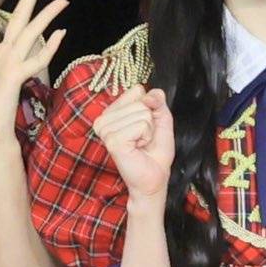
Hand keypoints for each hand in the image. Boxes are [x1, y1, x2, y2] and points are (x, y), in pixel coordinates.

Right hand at [93, 86, 178, 208]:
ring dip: (148, 131)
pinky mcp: (112, 140)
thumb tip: (153, 93)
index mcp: (112, 112)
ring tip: (140, 144)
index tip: (145, 127)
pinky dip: (146, 137)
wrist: (155, 177)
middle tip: (143, 139)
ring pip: (142, 112)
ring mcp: (106, 130)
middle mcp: (104, 119)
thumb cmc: (155, 151)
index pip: (136, 90)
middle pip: (140, 101)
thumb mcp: (161, 120)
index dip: (149, 108)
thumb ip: (158, 101)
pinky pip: (141, 125)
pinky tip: (138, 148)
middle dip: (150, 122)